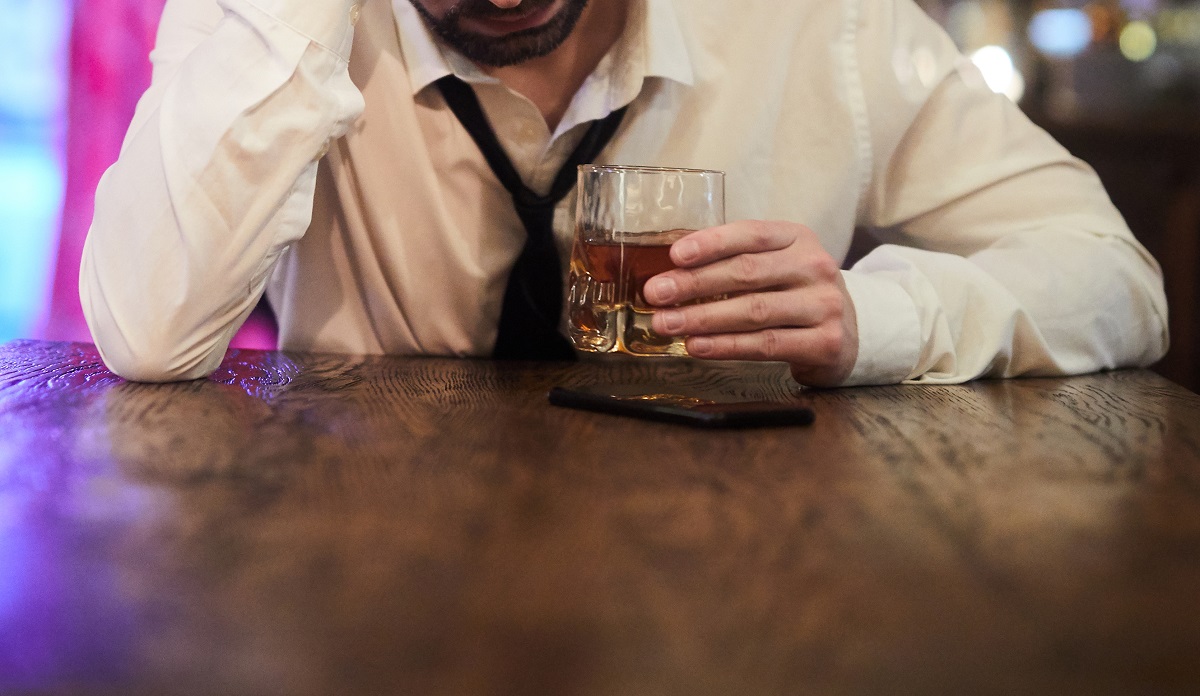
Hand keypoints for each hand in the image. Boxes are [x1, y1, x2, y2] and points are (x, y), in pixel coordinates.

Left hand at [643, 220, 858, 387]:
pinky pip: (766, 344)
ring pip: (754, 311)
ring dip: (703, 318)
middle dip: (694, 284)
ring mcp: (824, 305)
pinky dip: (726, 346)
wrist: (852, 332)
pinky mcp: (825, 342)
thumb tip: (671, 270)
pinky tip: (697, 346)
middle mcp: (815, 267)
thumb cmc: (796, 293)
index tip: (675, 255)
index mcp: (798, 238)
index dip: (711, 243)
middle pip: (747, 273)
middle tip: (656, 294)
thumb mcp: (777, 265)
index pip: (751, 234)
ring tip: (666, 324)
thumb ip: (736, 260)